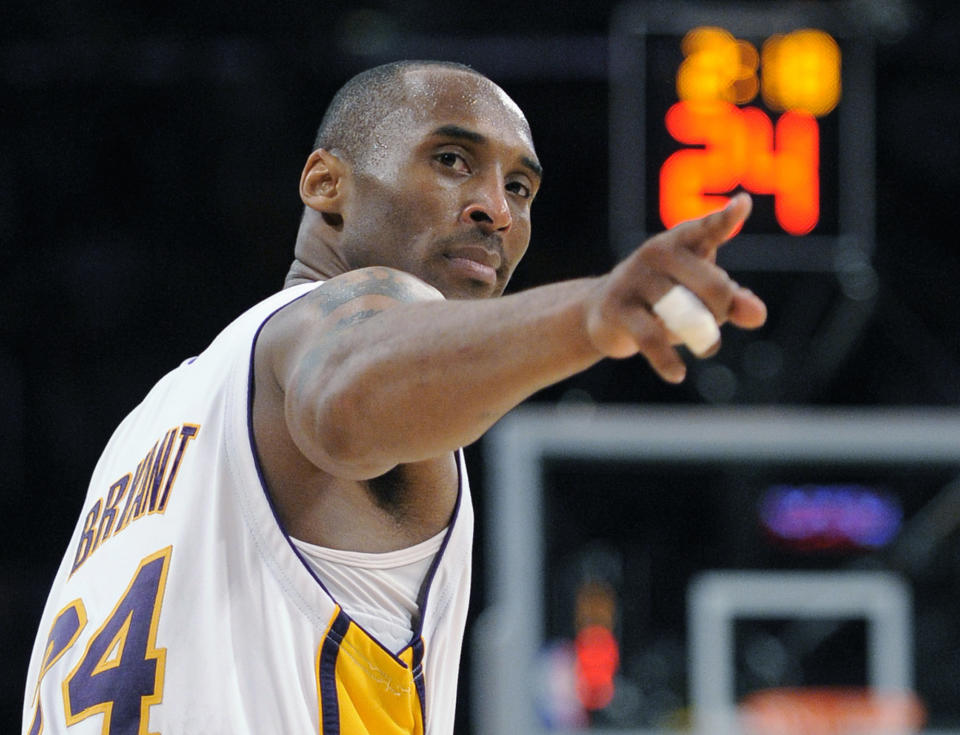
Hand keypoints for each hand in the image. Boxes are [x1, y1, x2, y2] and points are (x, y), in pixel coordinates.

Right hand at [585, 193, 766, 381]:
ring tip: (707, 346)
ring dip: (701, 336)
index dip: (725, 219)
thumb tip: (758, 315)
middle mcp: (657, 252)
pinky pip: (650, 338)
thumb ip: (734, 301)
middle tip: (715, 323)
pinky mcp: (616, 308)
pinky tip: (677, 374)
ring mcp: (634, 278)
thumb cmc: (664, 300)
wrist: (602, 315)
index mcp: (682, 241)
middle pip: (713, 285)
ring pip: (684, 313)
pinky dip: (667, 361)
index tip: (742, 205)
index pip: (708, 229)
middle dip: (723, 310)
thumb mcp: (701, 297)